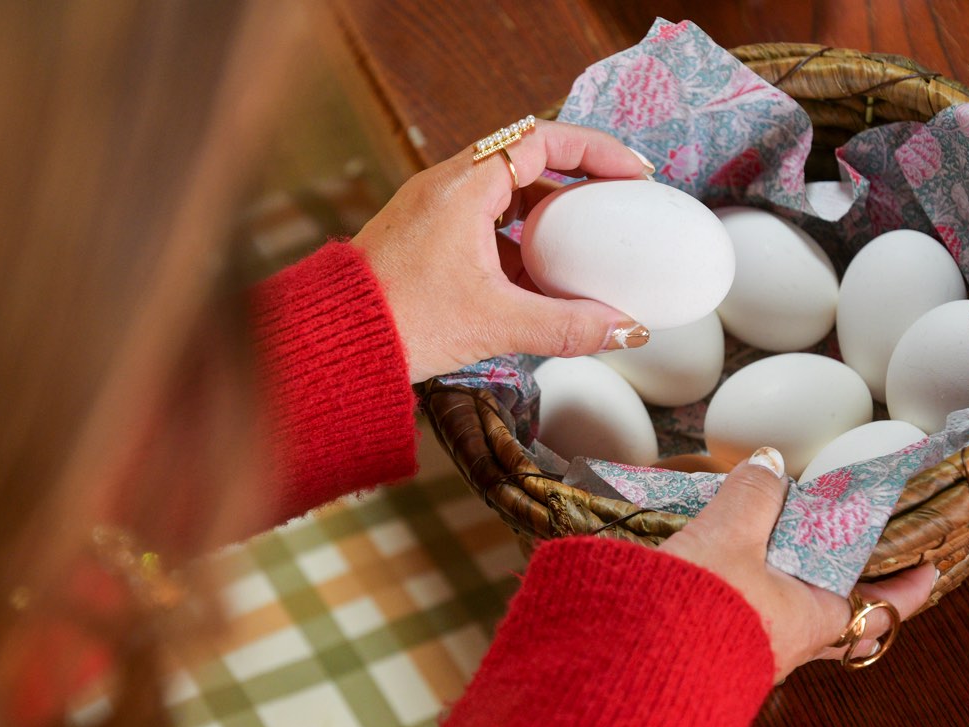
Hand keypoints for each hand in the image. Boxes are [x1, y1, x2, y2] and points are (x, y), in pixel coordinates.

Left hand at [352, 119, 653, 382]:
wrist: (336, 344)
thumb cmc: (401, 322)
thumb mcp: (496, 323)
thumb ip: (567, 326)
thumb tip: (623, 330)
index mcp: (463, 186)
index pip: (542, 139)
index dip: (594, 150)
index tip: (632, 173)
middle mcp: (445, 187)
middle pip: (526, 162)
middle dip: (576, 183)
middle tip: (615, 206)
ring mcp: (432, 212)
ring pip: (503, 197)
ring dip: (546, 218)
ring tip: (586, 248)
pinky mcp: (425, 239)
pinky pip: (483, 226)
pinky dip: (517, 243)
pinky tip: (539, 282)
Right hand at [659, 447, 935, 682]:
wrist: (637, 664)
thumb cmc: (697, 610)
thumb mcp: (729, 536)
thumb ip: (752, 493)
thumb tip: (769, 463)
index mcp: (813, 616)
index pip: (883, 606)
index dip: (908, 586)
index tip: (929, 567)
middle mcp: (791, 641)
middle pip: (842, 617)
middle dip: (853, 589)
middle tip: (857, 558)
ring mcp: (756, 650)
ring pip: (794, 616)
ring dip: (795, 584)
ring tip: (781, 545)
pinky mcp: (718, 649)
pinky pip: (753, 618)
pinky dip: (753, 589)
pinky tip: (727, 565)